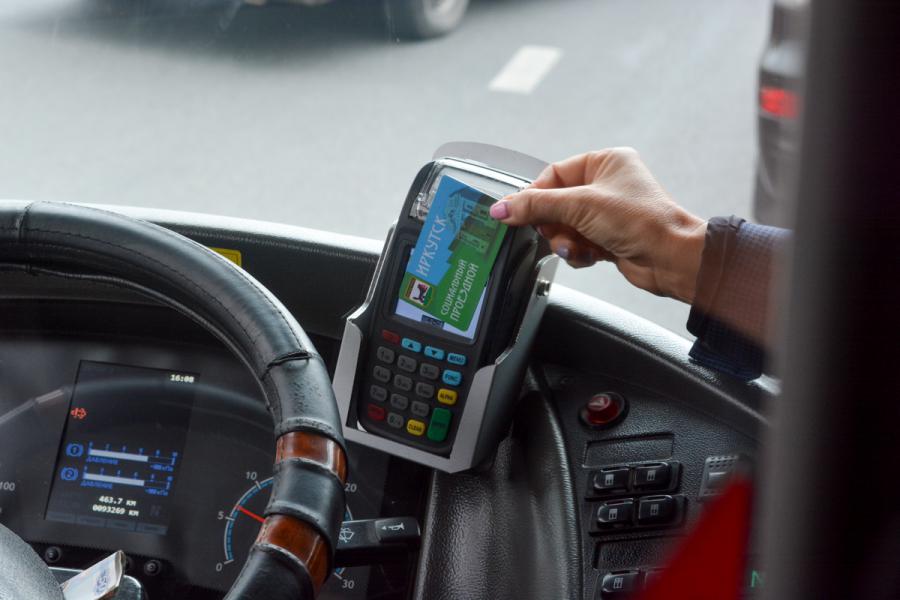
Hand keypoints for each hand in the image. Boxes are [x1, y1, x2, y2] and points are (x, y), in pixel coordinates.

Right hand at [488, 148, 706, 302]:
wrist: (671, 259)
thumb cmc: (641, 221)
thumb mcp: (580, 206)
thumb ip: (536, 206)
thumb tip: (502, 208)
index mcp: (604, 162)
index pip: (553, 174)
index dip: (534, 196)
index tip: (515, 213)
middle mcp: (606, 184)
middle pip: (555, 203)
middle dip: (553, 224)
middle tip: (555, 233)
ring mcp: (607, 212)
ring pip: (564, 226)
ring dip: (565, 241)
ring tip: (577, 248)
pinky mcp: (608, 237)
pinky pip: (577, 243)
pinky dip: (579, 252)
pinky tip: (591, 256)